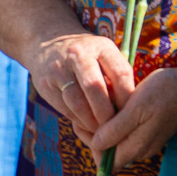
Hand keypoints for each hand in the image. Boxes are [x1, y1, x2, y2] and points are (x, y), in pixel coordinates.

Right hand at [30, 31, 136, 145]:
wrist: (48, 44)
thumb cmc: (88, 55)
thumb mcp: (104, 55)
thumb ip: (115, 76)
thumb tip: (127, 109)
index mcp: (101, 47)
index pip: (121, 72)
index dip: (127, 96)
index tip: (131, 112)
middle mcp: (79, 55)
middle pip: (96, 88)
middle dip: (107, 112)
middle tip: (115, 128)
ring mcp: (59, 69)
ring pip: (77, 102)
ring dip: (91, 121)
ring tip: (101, 131)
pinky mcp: (44, 85)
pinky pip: (64, 108)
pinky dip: (78, 120)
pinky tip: (87, 125)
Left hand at [86, 65, 176, 165]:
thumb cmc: (167, 92)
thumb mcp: (137, 106)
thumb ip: (115, 129)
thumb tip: (96, 144)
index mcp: (136, 148)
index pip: (102, 161)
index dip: (89, 142)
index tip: (82, 120)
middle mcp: (141, 151)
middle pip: (108, 154)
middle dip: (95, 135)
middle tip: (87, 110)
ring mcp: (148, 144)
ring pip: (117, 144)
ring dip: (106, 130)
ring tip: (100, 107)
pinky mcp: (152, 134)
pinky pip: (127, 136)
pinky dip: (117, 126)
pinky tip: (116, 108)